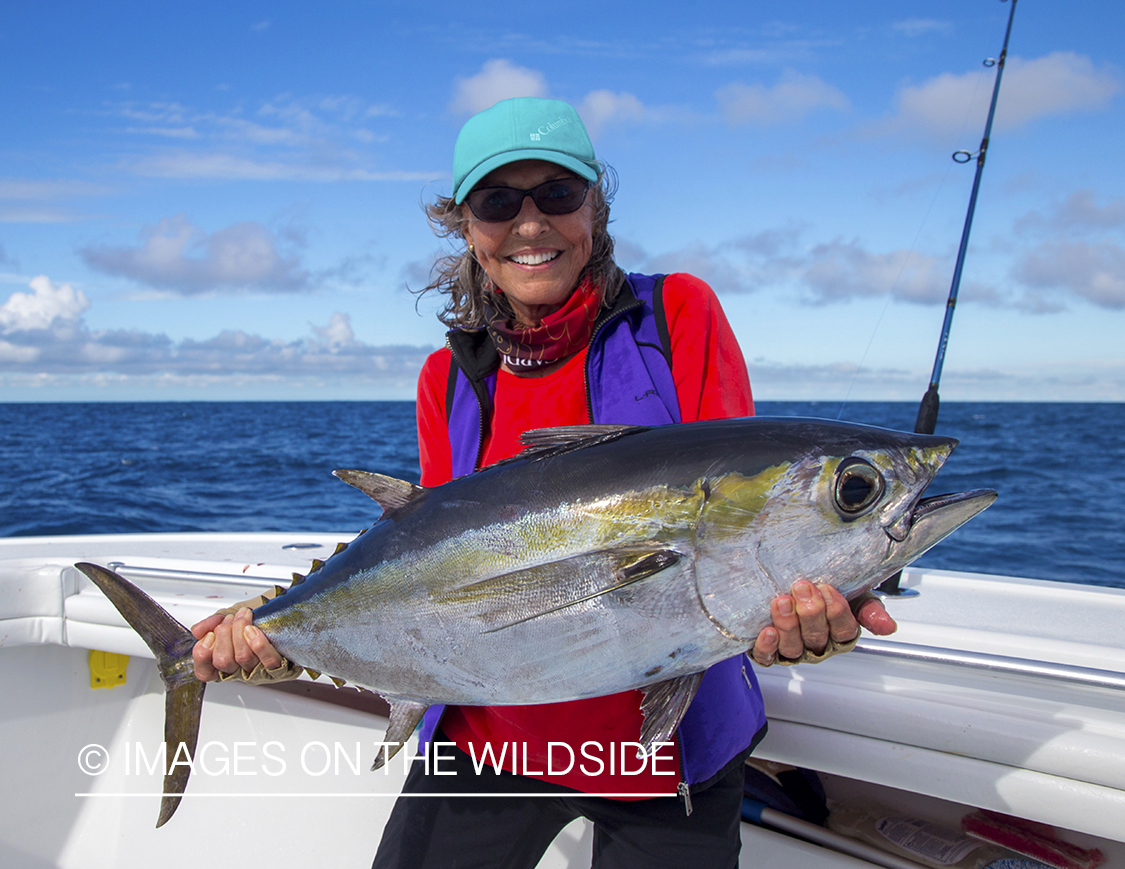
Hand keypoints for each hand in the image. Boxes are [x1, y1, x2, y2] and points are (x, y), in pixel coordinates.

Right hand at [191, 607, 284, 681]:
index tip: (208, 635)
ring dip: (240, 630)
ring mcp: (259, 671)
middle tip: (231, 620)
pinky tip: (254, 631)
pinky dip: (259, 644)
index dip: (202, 654)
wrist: (281, 613)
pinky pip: (268, 661)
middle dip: (224, 634)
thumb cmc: (253, 620)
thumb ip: (209, 625)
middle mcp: (240, 671)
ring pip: (243, 657)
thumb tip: (198, 631)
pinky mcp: (279, 668)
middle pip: (223, 662)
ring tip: (244, 616)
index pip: (204, 672)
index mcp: (224, 664)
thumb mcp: (227, 618)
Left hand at [750, 580, 896, 666]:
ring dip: (788, 625)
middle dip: (810, 613)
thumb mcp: (853, 594)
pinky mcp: (769, 652)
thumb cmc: (822, 590)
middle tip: (802, 588)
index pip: (844, 630)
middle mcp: (818, 646)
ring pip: (793, 648)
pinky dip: (767, 647)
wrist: (790, 581)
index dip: (837, 612)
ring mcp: (793, 651)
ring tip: (782, 602)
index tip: (828, 589)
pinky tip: (767, 631)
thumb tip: (888, 626)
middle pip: (817, 638)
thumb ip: (869, 609)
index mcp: (840, 634)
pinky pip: (768, 657)